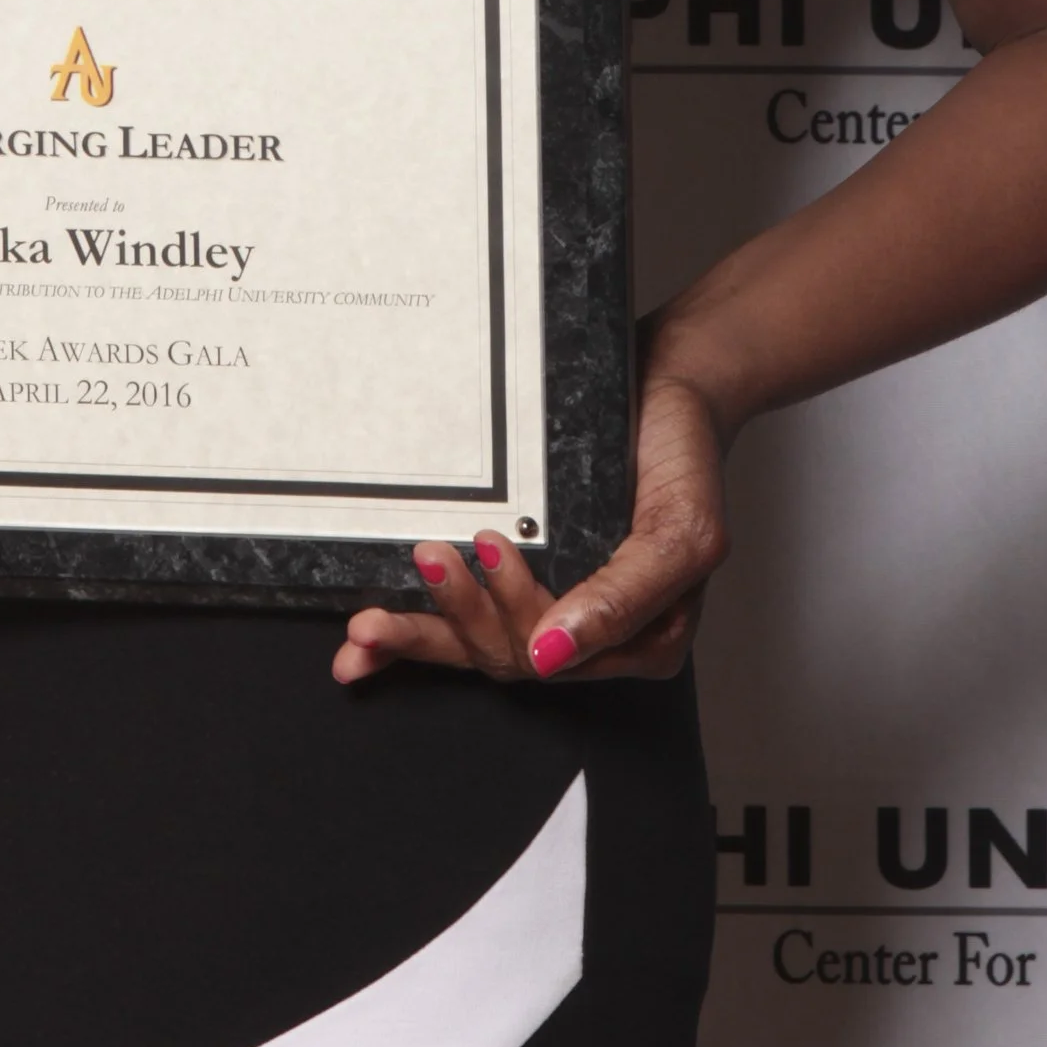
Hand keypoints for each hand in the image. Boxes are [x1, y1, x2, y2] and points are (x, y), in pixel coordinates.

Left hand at [331, 340, 731, 686]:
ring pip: (477, 643)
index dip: (510, 616)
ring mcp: (550, 604)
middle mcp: (588, 634)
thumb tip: (550, 654)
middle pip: (506, 655)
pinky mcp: (518, 578)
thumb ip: (623, 600)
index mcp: (636, 640)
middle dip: (458, 617)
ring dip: (423, 632)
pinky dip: (414, 638)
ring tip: (378, 610)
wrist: (668, 386)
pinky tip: (363, 649)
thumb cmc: (682, 458)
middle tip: (430, 558)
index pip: (553, 659)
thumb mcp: (678, 533)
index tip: (487, 549)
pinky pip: (463, 620)